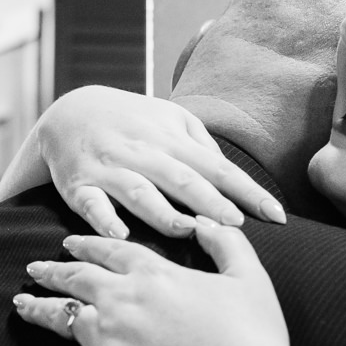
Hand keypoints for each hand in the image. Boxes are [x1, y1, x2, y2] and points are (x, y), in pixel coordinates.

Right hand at [0, 86, 286, 236]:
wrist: (68, 111)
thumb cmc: (132, 123)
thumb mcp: (171, 121)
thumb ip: (203, 148)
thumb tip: (235, 181)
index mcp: (173, 139)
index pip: (218, 168)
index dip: (248, 192)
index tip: (277, 215)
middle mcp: (144, 153)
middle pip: (182, 179)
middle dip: (210, 202)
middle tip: (236, 225)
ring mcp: (111, 168)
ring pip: (139, 190)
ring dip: (162, 211)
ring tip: (187, 230)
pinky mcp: (79, 184)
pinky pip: (90, 203)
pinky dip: (103, 219)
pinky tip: (119, 234)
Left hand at [0, 217, 292, 345]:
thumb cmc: (254, 338)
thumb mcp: (249, 278)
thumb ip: (226, 244)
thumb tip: (207, 222)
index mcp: (154, 273)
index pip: (110, 250)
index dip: (87, 245)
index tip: (69, 243)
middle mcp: (122, 299)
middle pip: (75, 278)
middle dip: (53, 271)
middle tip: (34, 268)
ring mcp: (107, 338)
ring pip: (60, 316)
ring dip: (36, 308)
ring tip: (20, 304)